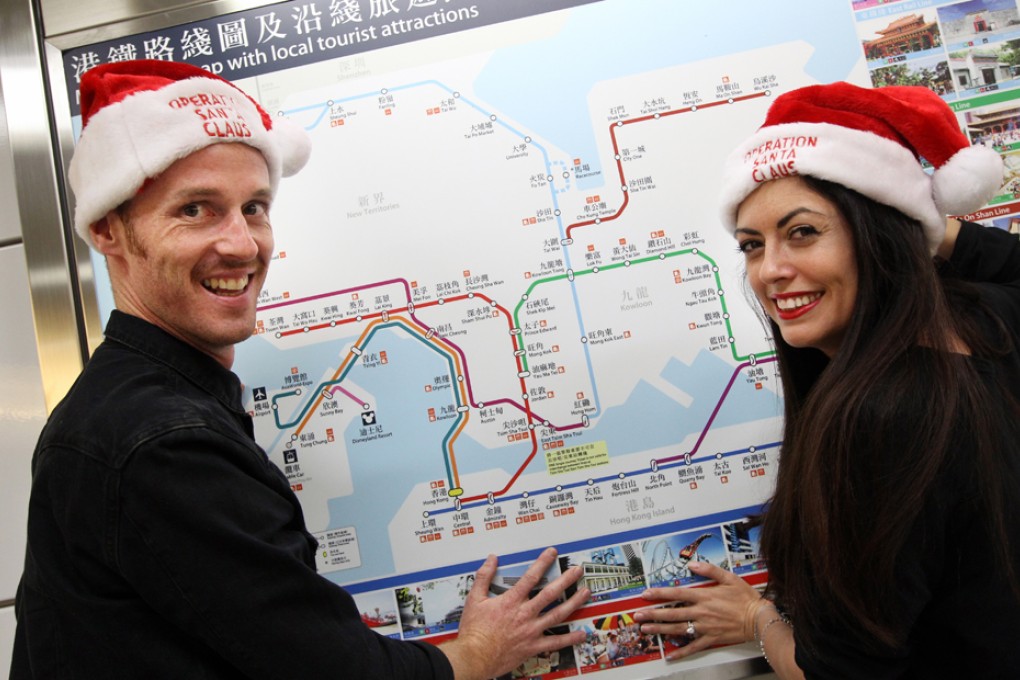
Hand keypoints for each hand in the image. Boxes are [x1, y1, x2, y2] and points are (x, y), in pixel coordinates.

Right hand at [441, 547, 589, 679]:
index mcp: (511, 601)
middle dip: (566, 580)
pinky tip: (581, 634)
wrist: (474, 656)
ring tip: (585, 593)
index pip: (531, 577)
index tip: (552, 553)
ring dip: (573, 603)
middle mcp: (525, 614)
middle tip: (578, 571)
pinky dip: (569, 639)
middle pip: (550, 593)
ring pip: (557, 614)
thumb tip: (491, 559)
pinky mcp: (533, 646)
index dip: (543, 562)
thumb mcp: (474, 599)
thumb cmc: (474, 630)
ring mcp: (531, 631)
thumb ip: (484, 577)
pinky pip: (555, 643)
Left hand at [632, 561, 764, 659]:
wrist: (759, 619)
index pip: (676, 594)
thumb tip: (692, 566)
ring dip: (660, 629)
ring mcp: (705, 627)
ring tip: (645, 630)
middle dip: (652, 614)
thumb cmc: (745, 598)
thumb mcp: (729, 577)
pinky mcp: (711, 639)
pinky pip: (693, 647)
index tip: (645, 594)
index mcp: (704, 596)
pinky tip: (670, 655)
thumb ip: (709, 570)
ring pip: (678, 629)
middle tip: (637, 616)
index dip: (659, 594)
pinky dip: (681, 652)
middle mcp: (701, 612)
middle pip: (672, 613)